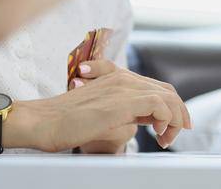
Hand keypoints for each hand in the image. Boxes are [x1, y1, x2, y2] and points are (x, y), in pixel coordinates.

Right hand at [11, 59, 190, 151]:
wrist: (41, 122)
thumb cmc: (64, 122)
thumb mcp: (102, 113)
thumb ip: (124, 111)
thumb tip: (144, 120)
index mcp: (117, 79)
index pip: (157, 88)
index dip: (172, 106)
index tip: (172, 127)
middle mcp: (123, 79)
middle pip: (167, 91)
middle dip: (179, 114)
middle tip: (174, 135)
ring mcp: (123, 88)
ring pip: (168, 97)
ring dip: (174, 120)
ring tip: (164, 140)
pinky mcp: (122, 101)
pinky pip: (160, 105)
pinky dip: (167, 120)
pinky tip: (158, 134)